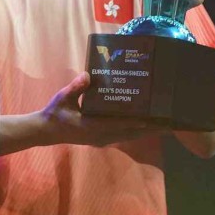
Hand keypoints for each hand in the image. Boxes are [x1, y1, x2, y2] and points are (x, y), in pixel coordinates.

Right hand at [37, 73, 160, 146]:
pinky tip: (144, 126)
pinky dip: (135, 131)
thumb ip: (75, 87)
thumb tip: (88, 75)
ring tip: (163, 126)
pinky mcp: (101, 139)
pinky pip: (123, 136)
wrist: (46, 131)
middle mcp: (100, 136)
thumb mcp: (62, 98)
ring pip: (128, 136)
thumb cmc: (55, 113)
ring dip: (145, 132)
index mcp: (91, 126)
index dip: (137, 122)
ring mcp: (102, 139)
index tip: (153, 119)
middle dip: (149, 129)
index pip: (118, 125)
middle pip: (130, 133)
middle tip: (169, 124)